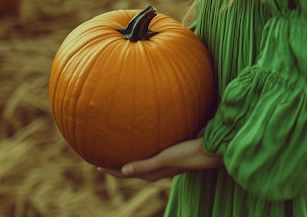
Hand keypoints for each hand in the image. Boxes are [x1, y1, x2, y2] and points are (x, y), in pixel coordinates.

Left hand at [97, 137, 223, 181]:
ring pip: (142, 159)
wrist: (211, 149)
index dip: (111, 170)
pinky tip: (146, 133)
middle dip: (117, 164)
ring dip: (131, 154)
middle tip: (103, 155)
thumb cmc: (189, 153)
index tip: (95, 166)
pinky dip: (144, 146)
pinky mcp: (172, 151)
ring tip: (121, 145)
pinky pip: (152, 149)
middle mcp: (157, 168)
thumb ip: (145, 165)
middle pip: (132, 167)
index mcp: (153, 173)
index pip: (126, 173)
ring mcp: (165, 160)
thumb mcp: (166, 159)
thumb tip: (123, 171)